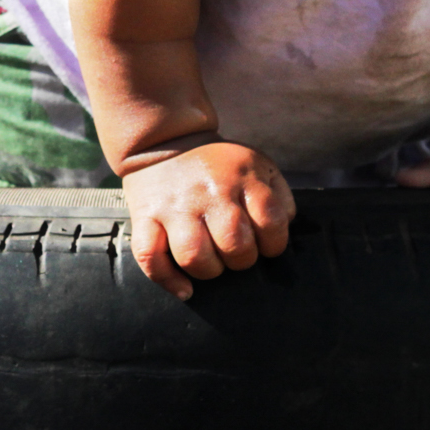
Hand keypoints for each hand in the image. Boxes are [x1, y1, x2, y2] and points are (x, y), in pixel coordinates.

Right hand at [121, 141, 294, 299]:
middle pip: (234, 243)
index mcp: (241, 177)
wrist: (165, 141)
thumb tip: (283, 228)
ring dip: (208, 270)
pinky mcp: (146, 217)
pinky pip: (150, 257)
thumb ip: (278, 195)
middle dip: (241, 259)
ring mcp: (175, 206)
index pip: (271, 222)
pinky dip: (168, 279)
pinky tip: (184, 288)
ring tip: (211, 263)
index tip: (265, 243)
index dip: (274, 242)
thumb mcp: (256, 164)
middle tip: (235, 253)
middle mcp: (209, 192)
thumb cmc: (218, 165)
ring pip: (193, 256)